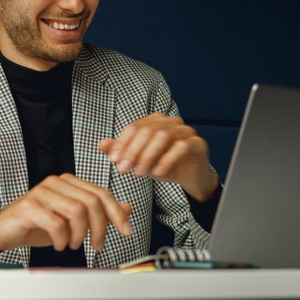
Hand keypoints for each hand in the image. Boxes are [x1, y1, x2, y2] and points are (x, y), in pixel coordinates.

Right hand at [0, 173, 132, 253]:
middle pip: (92, 201)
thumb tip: (126, 208)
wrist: (3, 231)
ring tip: (72, 244)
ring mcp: (41, 193)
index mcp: (68, 182)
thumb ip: (98, 213)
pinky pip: (56, 223)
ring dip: (79, 234)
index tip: (125, 230)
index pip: (101, 193)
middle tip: (96, 244)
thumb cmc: (36, 225)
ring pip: (76, 211)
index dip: (116, 213)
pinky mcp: (29, 207)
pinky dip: (62, 239)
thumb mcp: (72, 221)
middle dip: (100, 227)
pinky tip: (59, 245)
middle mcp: (55, 183)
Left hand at [98, 113, 218, 201]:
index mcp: (155, 121)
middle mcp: (171, 121)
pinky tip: (158, 173)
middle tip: (123, 170)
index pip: (134, 127)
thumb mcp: (139, 160)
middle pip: (147, 130)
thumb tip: (101, 144)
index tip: (113, 161)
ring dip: (148, 156)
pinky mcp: (198, 143)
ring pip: (163, 136)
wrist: (190, 178)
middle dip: (133, 151)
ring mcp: (186, 131)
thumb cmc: (163, 166)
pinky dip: (167, 160)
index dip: (122, 143)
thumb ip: (121, 151)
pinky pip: (181, 147)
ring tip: (139, 173)